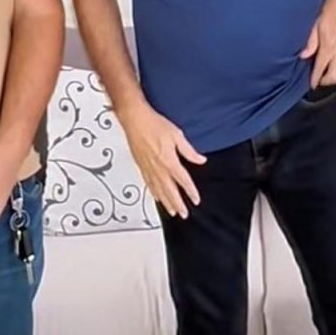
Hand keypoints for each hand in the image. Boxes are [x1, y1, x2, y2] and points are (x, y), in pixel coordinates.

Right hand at [118, 102, 204, 218]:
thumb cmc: (154, 125)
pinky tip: (156, 197)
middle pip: (170, 191)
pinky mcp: (141, 167)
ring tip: (172, 211)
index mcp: (170, 162)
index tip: (196, 200)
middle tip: (184, 214)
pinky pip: (149, 184)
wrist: (134, 120)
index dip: (191, 192)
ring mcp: (148, 169)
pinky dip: (154, 193)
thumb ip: (189, 151)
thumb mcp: (177, 135)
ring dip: (166, 202)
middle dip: (178, 204)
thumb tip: (201, 160)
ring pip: (159, 191)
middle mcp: (159, 169)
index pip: (183, 181)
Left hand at [300, 0, 335, 87]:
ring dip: (334, 75)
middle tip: (317, 79)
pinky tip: (335, 62)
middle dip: (325, 81)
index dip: (315, 79)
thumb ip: (310, 42)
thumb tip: (304, 55)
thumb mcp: (315, 23)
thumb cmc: (332, 6)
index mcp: (329, 46)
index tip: (311, 84)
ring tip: (325, 73)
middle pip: (335, 76)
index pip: (321, 69)